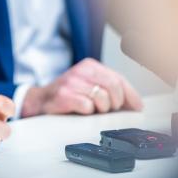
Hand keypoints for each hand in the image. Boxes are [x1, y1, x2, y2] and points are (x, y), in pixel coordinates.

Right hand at [20, 57, 142, 117]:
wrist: (41, 102)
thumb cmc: (68, 95)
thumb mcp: (90, 86)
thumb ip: (111, 90)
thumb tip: (135, 104)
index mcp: (90, 65)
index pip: (118, 78)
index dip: (130, 95)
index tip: (136, 107)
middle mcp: (81, 70)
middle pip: (113, 87)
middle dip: (115, 103)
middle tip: (109, 109)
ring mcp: (71, 82)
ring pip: (102, 98)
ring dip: (100, 109)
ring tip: (92, 110)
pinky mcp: (64, 95)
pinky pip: (87, 106)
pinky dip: (87, 112)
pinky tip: (81, 111)